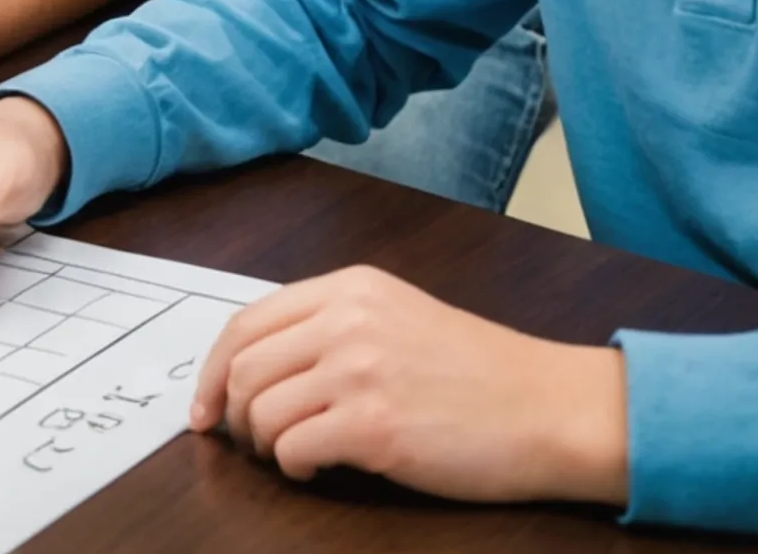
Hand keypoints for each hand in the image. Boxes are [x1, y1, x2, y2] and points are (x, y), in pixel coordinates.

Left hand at [189, 266, 630, 504]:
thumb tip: (260, 364)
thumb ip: (334, 325)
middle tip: (249, 441)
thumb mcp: (400, 317)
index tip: (204, 406)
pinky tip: (318, 468)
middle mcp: (348, 321)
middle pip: (243, 367)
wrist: (552, 408)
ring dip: (263, 443)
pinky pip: (292, 448)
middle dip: (233, 413)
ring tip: (291, 454)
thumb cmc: (482, 374)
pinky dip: (293, 466)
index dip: (213, 369)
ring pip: (259, 410)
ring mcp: (359, 371)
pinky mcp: (374, 426)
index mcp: (350, 288)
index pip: (246, 322)